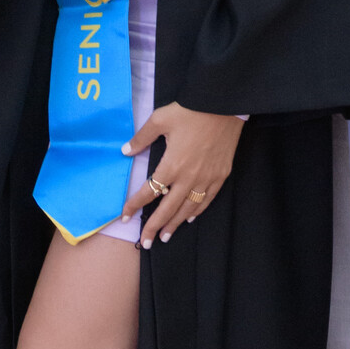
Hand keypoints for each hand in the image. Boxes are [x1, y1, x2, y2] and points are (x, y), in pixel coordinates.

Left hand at [122, 105, 243, 244]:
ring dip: (175, 224)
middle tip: (145, 243)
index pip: (149, 191)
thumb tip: (125, 151)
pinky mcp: (221, 175)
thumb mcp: (160, 119)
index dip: (134, 205)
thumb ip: (141, 138)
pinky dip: (197, 210)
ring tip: (166, 236)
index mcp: (171, 165)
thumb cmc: (190, 111)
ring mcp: (207, 178)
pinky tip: (190, 217)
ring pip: (188, 208)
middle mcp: (188, 177)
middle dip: (155, 227)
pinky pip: (207, 199)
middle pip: (168, 209)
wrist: (224, 105)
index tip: (125, 215)